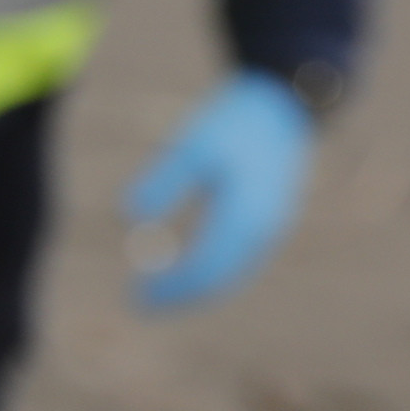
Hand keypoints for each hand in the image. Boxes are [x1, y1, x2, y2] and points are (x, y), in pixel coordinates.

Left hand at [123, 70, 313, 310]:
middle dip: (179, 297)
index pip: (204, 268)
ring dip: (195, 290)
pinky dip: (211, 274)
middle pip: (218, 281)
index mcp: (243, 214)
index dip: (170, 289)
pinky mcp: (271, 223)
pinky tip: (185, 273)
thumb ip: (163, 180)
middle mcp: (262, 230)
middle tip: (138, 305)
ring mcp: (271, 228)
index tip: (135, 296)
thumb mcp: (192, 145)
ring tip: (157, 294)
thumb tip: (126, 214)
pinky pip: (240, 262)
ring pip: (231, 275)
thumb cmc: (233, 122)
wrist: (283, 105)